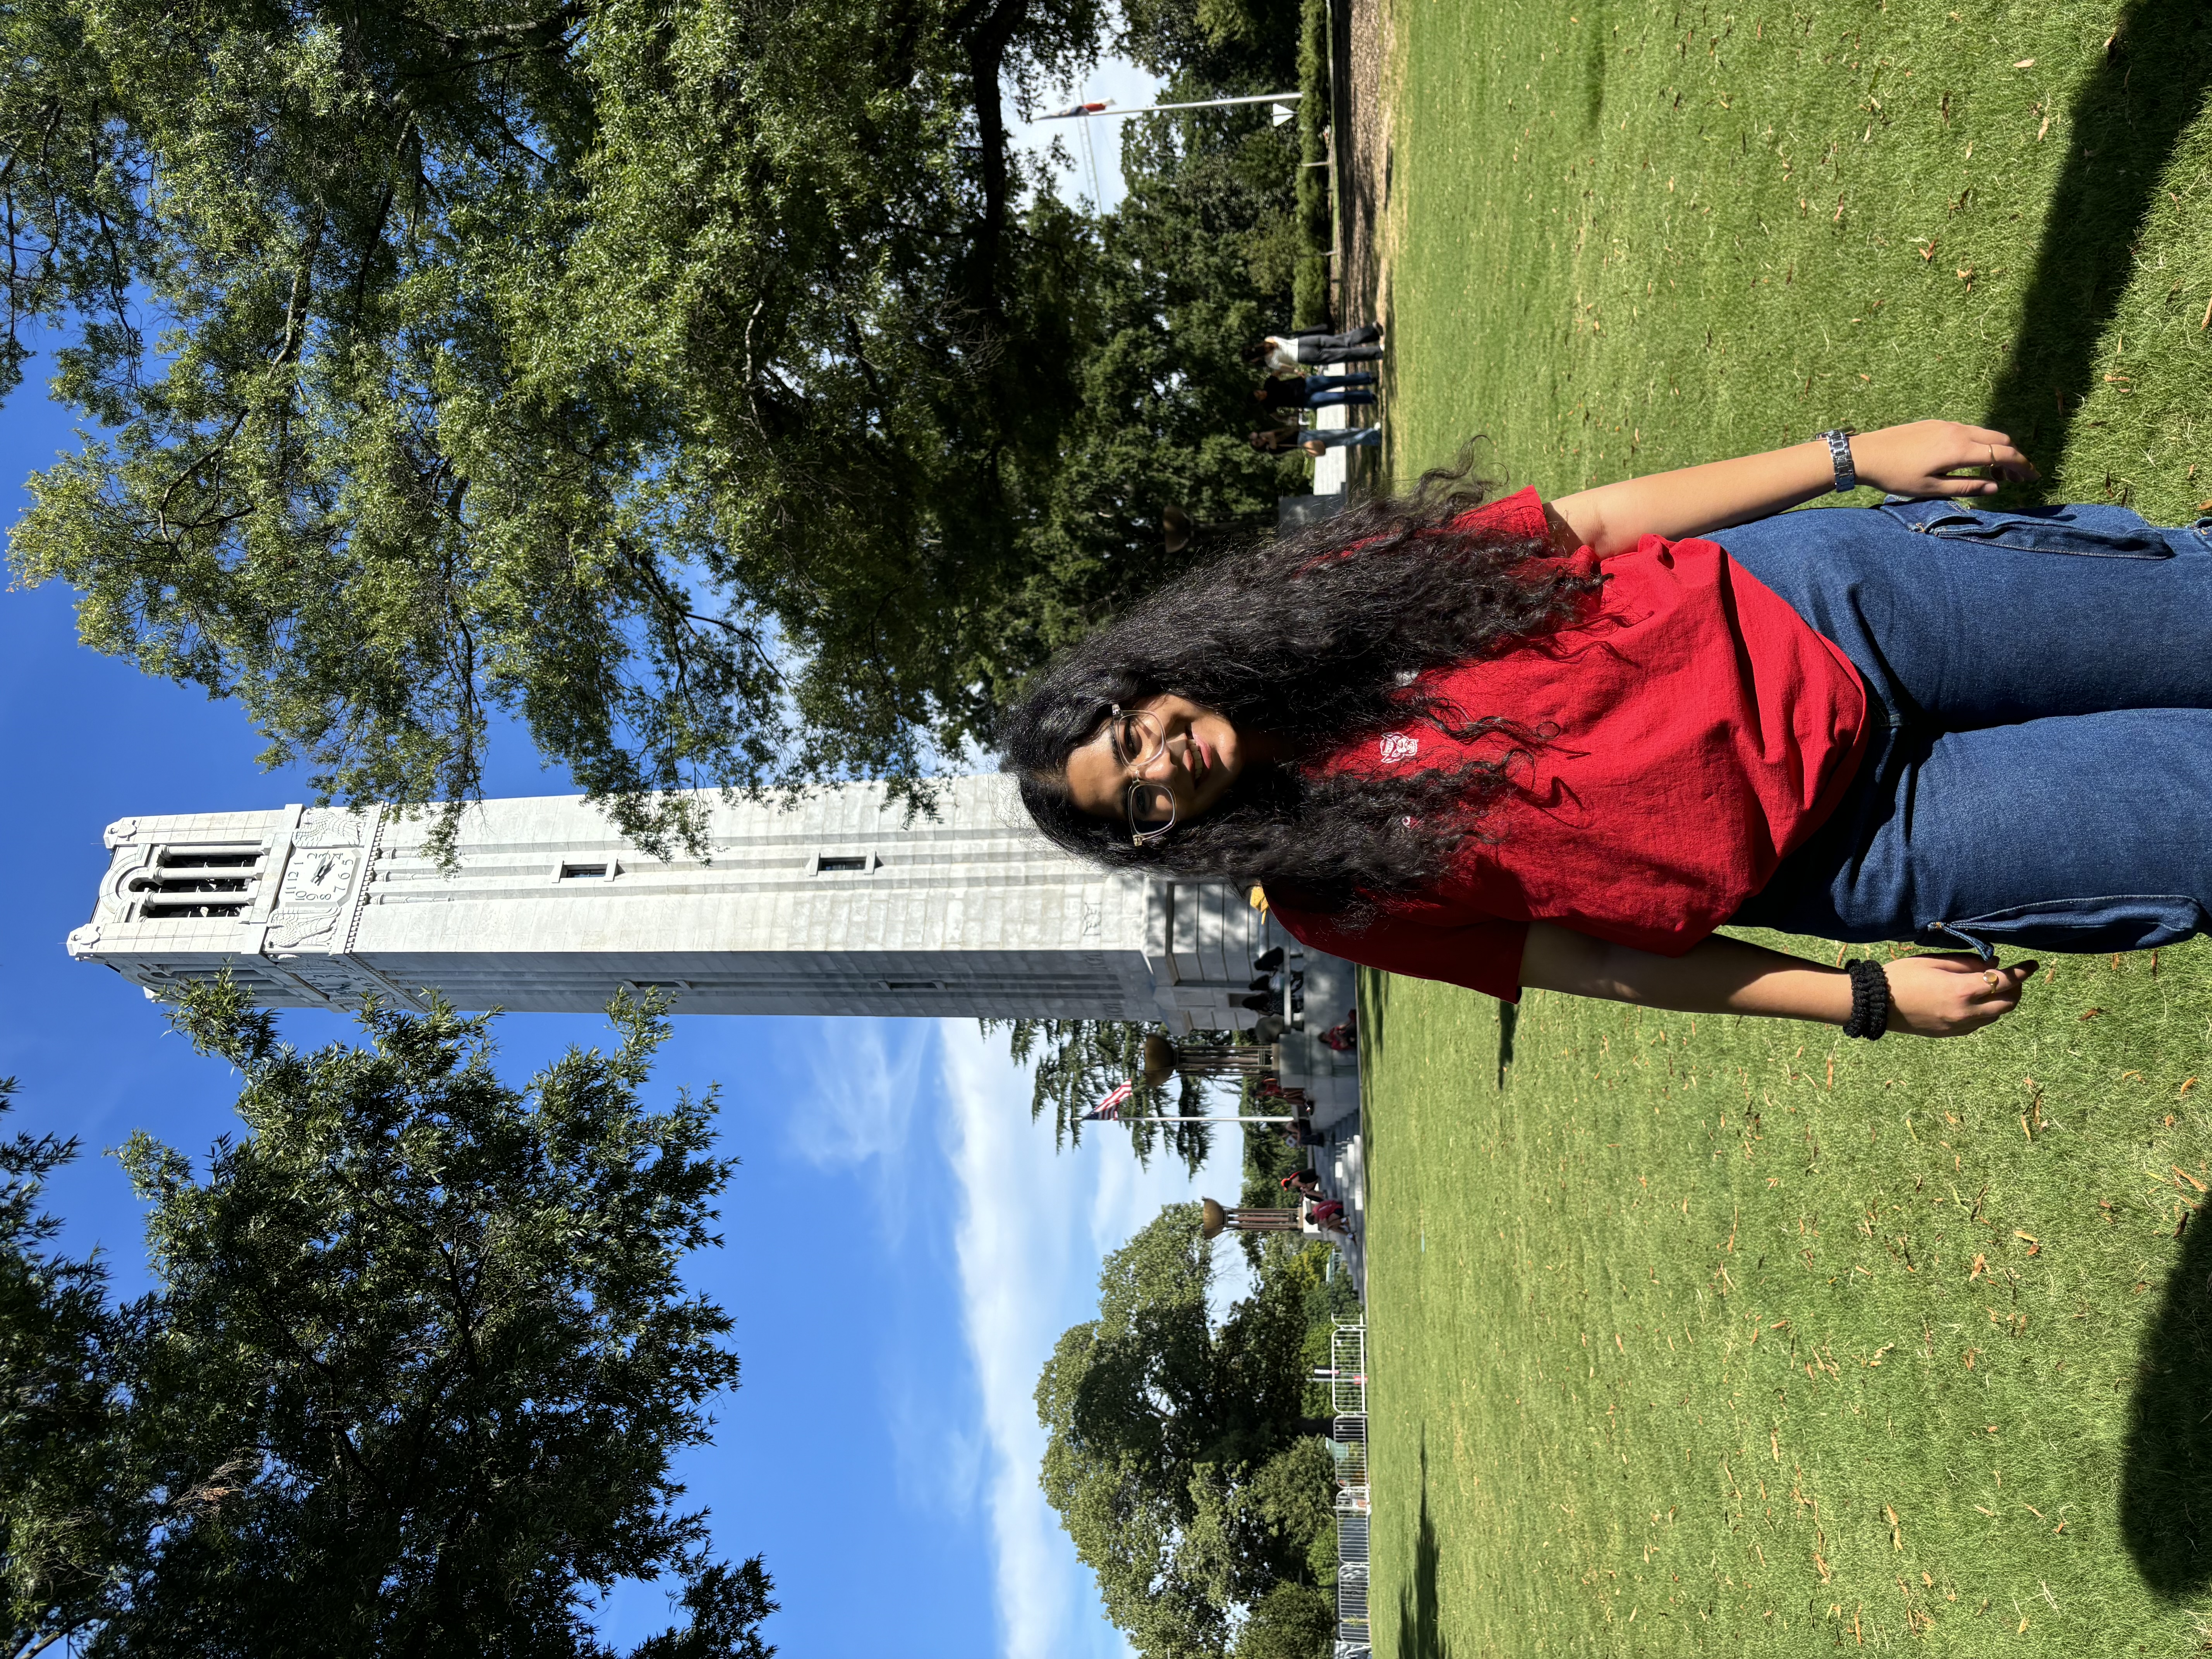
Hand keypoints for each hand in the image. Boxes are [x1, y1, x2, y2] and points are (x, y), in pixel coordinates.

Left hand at [1849, 420, 2038, 497]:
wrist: (1865, 454)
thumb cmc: (1896, 476)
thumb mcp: (1931, 489)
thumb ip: (1967, 486)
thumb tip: (1996, 487)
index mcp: (1959, 449)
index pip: (2003, 453)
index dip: (2023, 465)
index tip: (2033, 477)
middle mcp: (1958, 431)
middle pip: (1999, 439)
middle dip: (2013, 457)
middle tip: (2015, 478)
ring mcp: (1948, 424)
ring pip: (1985, 433)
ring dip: (1996, 450)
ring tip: (1993, 473)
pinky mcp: (1937, 423)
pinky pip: (1969, 430)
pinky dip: (1980, 443)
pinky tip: (1971, 460)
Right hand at [1882, 952, 2038, 1036]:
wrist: (1875, 1004)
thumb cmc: (1901, 976)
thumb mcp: (1934, 961)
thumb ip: (1968, 963)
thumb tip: (1995, 963)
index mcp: (1961, 991)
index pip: (2004, 981)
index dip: (2022, 972)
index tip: (2033, 964)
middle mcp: (1966, 1013)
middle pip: (2008, 1003)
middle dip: (2016, 988)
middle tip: (2013, 976)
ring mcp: (1959, 1027)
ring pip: (1996, 1015)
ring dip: (2002, 1000)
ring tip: (1993, 985)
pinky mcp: (1951, 1034)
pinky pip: (1980, 1023)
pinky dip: (1986, 1010)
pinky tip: (1974, 999)